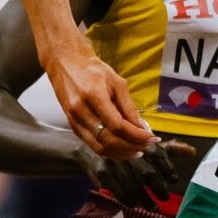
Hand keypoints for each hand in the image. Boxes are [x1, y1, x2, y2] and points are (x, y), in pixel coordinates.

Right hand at [49, 38, 154, 157]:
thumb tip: (142, 128)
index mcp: (93, 96)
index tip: (152, 138)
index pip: (117, 126)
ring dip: (122, 153)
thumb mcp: (117, 82)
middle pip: (109, 140)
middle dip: (132, 146)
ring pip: (100, 148)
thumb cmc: (93, 70)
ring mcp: (74, 120)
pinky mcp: (72, 126)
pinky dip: (110, 150)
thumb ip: (129, 107)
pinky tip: (122, 147)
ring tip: (138, 150)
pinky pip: (92, 145)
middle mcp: (80, 111)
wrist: (66, 64)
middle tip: (148, 145)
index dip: (137, 136)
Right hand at [85, 137, 195, 206]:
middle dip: (158, 188)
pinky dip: (128, 201)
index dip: (168, 168)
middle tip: (165, 197)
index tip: (174, 180)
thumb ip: (170, 148)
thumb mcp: (147, 145)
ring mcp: (113, 161)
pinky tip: (135, 205)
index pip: (158, 153)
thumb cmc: (127, 148)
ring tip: (153, 207)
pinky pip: (118, 191)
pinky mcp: (102, 173)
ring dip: (144, 200)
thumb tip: (192, 152)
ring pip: (133, 186)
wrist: (91, 147)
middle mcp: (127, 149)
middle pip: (146, 172)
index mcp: (140, 140)